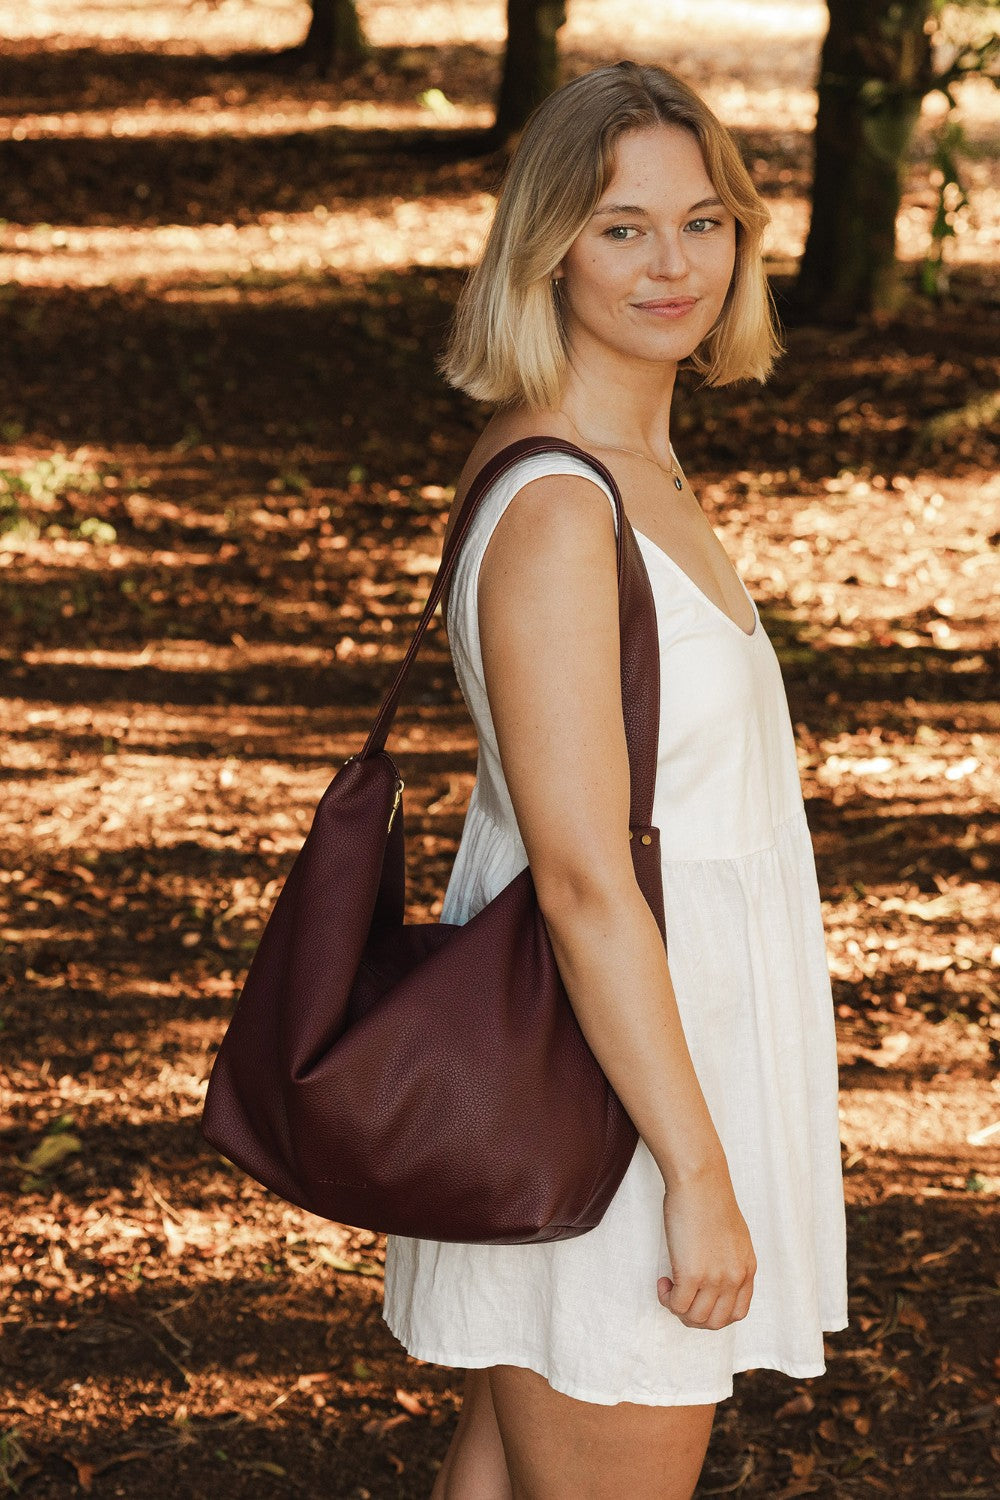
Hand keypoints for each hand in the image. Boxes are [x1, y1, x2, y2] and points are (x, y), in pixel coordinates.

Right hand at [657, 1171, 755, 1329]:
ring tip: (670, 1288)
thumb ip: (730, 1261)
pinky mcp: (691, 1274)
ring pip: (696, 1318)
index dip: (714, 1314)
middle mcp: (734, 1278)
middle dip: (695, 1317)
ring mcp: (714, 1278)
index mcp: (747, 1268)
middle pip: (716, 1322)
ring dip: (678, 1309)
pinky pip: (677, 1306)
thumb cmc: (711, 1199)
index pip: (737, 1313)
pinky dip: (667, 1299)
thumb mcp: (734, 1236)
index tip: (699, 1300)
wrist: (700, 1181)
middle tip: (680, 1298)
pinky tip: (664, 1281)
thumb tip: (713, 1277)